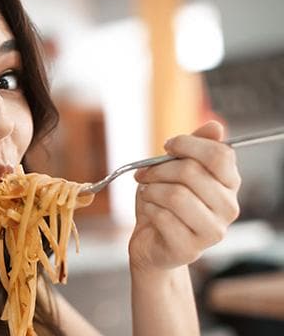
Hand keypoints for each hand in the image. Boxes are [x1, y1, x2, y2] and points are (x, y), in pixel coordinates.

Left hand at [128, 121, 240, 272]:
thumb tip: (215, 127)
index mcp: (230, 184)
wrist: (151, 241)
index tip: (168, 146)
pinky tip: (149, 211)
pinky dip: (148, 209)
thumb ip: (195, 147)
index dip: (189, 144)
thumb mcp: (176, 169)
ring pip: (176, 195)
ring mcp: (212, 232)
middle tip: (144, 174)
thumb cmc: (164, 202)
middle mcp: (228, 208)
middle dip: (159, 169)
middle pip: (192, 173)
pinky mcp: (190, 248)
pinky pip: (162, 217)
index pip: (220, 155)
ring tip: (147, 193)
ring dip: (151, 190)